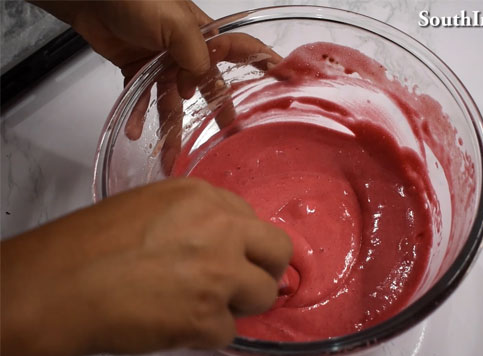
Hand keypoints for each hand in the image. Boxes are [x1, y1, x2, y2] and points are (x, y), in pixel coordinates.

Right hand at [0, 178, 291, 355]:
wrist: (58, 284)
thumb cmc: (89, 246)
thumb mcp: (150, 207)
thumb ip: (195, 219)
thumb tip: (225, 242)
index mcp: (204, 198)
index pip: (253, 221)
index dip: (246, 245)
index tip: (238, 257)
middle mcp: (221, 230)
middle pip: (279, 251)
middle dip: (265, 271)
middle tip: (245, 284)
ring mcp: (219, 274)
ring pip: (263, 295)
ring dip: (238, 304)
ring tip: (201, 305)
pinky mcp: (208, 316)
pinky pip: (229, 330)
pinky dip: (207, 332)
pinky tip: (176, 322)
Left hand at [123, 32, 282, 174]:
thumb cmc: (136, 1)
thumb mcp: (174, 24)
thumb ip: (195, 55)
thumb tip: (197, 87)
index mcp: (203, 38)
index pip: (242, 50)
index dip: (265, 63)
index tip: (287, 79)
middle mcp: (187, 53)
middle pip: (209, 86)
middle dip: (219, 109)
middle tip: (229, 132)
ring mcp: (162, 63)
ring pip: (173, 102)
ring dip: (172, 128)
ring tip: (172, 155)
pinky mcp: (139, 70)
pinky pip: (144, 99)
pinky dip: (140, 116)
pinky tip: (136, 132)